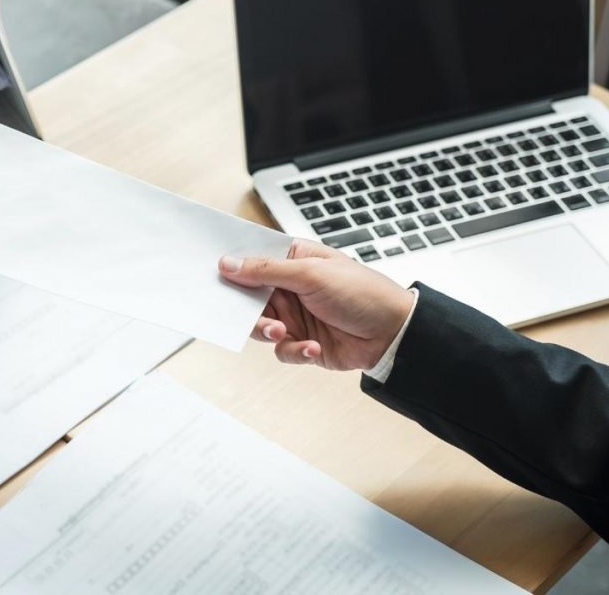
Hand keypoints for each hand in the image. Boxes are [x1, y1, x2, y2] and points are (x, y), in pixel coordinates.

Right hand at [219, 240, 413, 369]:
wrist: (395, 334)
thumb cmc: (364, 293)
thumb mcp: (311, 273)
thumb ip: (266, 270)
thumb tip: (229, 264)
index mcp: (293, 259)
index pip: (252, 259)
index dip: (232, 266)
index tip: (213, 274)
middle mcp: (291, 287)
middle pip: (249, 296)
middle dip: (246, 308)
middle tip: (246, 313)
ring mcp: (296, 315)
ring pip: (259, 326)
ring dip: (268, 331)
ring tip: (282, 332)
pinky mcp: (303, 341)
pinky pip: (281, 350)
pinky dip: (294, 350)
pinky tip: (313, 346)